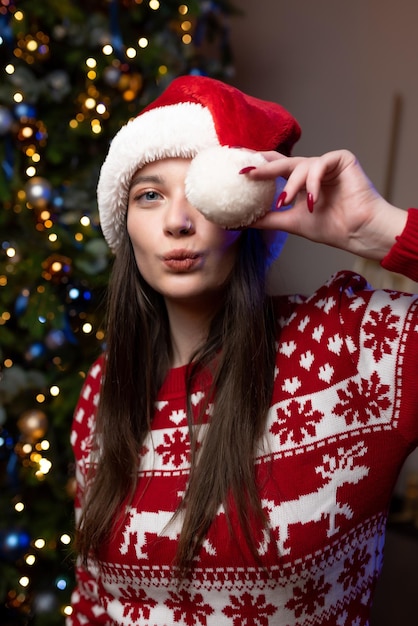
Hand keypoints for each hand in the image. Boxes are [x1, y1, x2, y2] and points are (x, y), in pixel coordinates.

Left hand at [244, 149, 406, 260]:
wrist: (358, 232)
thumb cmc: (330, 227)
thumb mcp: (289, 222)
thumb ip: (266, 219)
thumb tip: (237, 222)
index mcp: (298, 181)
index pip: (273, 168)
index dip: (256, 166)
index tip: (237, 169)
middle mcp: (310, 170)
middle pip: (282, 161)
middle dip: (264, 167)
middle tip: (247, 173)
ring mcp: (325, 163)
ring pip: (300, 165)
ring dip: (292, 185)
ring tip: (287, 202)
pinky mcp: (341, 159)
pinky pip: (320, 164)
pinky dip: (314, 182)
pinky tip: (313, 201)